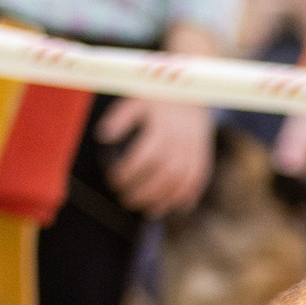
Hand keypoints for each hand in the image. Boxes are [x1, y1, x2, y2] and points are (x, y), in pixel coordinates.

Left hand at [97, 96, 214, 217]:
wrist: (193, 93)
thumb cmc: (158, 99)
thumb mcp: (136, 101)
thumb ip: (120, 118)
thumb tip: (102, 136)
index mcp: (162, 128)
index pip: (145, 156)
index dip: (129, 172)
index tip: (113, 179)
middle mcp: (181, 142)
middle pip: (164, 174)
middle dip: (144, 191)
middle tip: (125, 199)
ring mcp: (194, 151)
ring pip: (181, 182)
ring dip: (164, 200)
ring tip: (147, 211)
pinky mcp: (203, 157)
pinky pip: (198, 181)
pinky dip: (187, 197)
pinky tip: (174, 208)